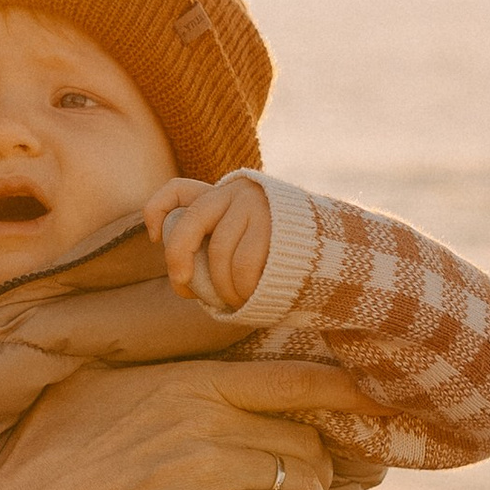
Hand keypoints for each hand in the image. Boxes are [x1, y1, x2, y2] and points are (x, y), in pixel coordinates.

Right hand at [0, 353, 359, 489]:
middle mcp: (209, 424)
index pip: (292, 378)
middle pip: (307, 435)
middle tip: (319, 470)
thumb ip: (152, 366)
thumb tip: (184, 349)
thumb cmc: (50, 453)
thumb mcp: (96, 383)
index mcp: (187, 382)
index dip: (344, 388)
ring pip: (306, 480)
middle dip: (321, 456)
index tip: (372, 395)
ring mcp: (212, 477)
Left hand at [146, 173, 273, 311]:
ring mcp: (255, 206)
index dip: (156, 210)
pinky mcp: (273, 225)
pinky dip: (241, 289)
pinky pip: (244, 265)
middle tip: (183, 287)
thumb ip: (217, 246)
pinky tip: (249, 297)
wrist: (336, 250)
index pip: (178, 190)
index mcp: (222, 196)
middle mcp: (236, 193)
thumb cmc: (279, 256)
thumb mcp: (247, 240)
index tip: (154, 237)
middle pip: (190, 222)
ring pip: (219, 252)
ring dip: (221, 286)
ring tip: (233, 299)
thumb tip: (185, 280)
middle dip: (178, 258)